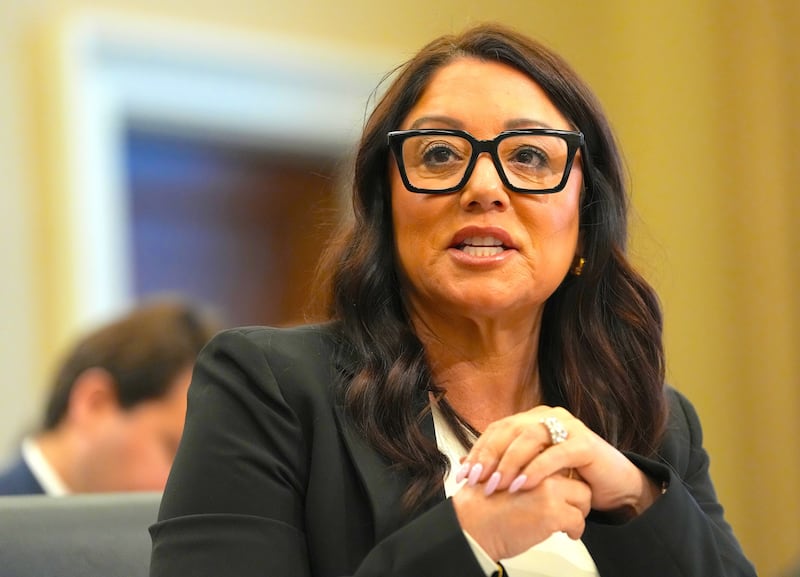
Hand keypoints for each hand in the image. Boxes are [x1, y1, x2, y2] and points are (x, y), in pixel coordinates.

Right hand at [452, 470, 590, 560]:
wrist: (471, 525)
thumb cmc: (481, 504)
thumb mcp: (500, 473)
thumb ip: (519, 466)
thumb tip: (536, 469)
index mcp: (527, 455)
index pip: (560, 457)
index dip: (566, 474)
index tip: (566, 486)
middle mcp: (539, 466)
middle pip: (576, 475)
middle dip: (576, 491)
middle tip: (571, 504)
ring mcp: (547, 488)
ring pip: (583, 496)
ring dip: (578, 510)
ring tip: (566, 521)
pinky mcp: (552, 511)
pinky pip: (578, 519)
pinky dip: (575, 529)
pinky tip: (565, 533)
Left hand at [457, 406, 660, 515]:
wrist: (614, 487)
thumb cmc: (569, 478)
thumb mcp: (531, 470)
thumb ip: (502, 463)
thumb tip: (463, 464)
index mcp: (532, 419)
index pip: (498, 429)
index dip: (478, 450)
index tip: (463, 475)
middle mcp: (548, 416)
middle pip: (510, 429)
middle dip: (489, 455)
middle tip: (476, 480)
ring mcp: (569, 426)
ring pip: (530, 437)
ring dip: (509, 462)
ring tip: (497, 485)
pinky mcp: (585, 443)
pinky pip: (556, 454)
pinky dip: (536, 469)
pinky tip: (522, 486)